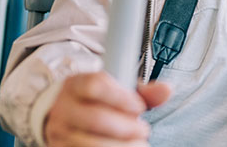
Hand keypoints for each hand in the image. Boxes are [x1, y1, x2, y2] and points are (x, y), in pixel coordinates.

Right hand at [44, 72, 171, 146]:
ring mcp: (59, 132)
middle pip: (95, 118)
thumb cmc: (100, 103)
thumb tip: (166, 90)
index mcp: (76, 84)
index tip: (139, 107)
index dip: (121, 98)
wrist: (67, 119)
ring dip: (122, 146)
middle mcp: (64, 108)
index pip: (95, 86)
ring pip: (90, 144)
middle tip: (144, 130)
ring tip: (140, 144)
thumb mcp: (118, 92)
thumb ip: (143, 92)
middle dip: (127, 127)